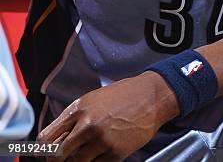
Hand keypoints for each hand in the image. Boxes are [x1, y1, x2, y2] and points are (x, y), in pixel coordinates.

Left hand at [37, 71, 178, 160]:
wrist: (150, 96)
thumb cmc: (122, 96)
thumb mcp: (93, 100)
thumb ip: (74, 118)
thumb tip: (56, 141)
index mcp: (79, 109)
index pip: (46, 138)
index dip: (43, 152)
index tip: (46, 156)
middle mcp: (87, 124)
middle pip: (57, 156)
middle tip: (64, 160)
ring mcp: (101, 139)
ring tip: (85, 156)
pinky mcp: (115, 153)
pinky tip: (102, 153)